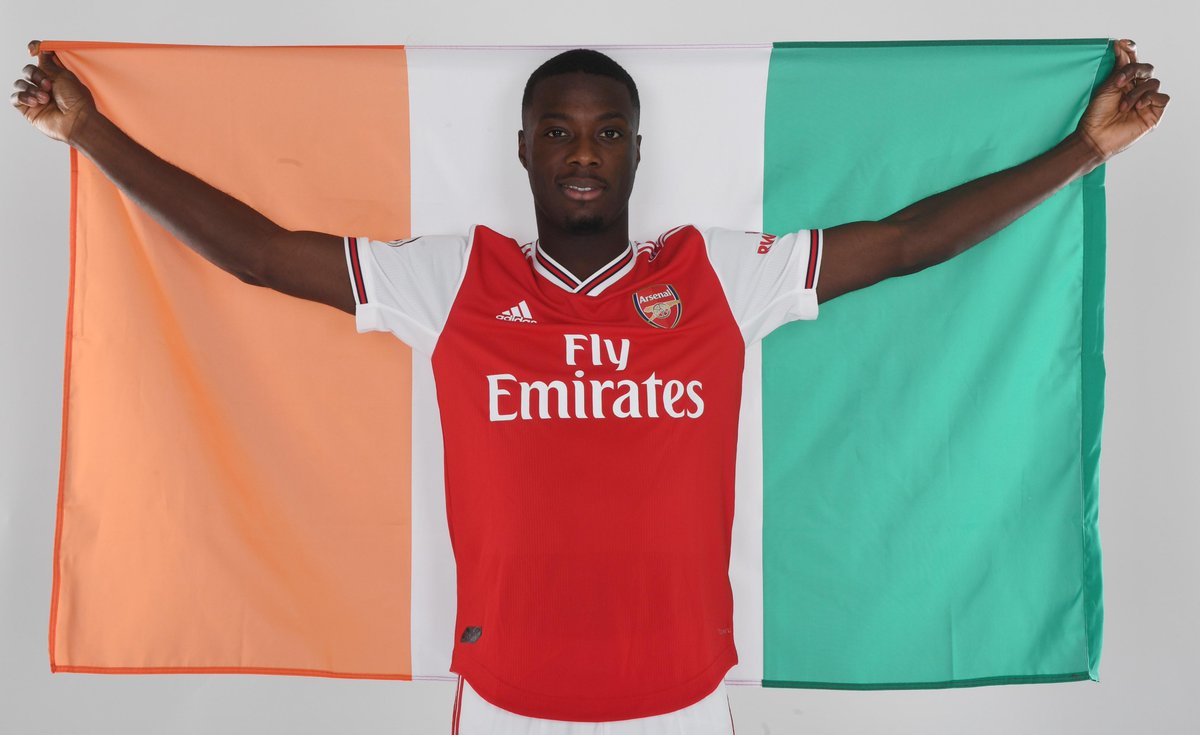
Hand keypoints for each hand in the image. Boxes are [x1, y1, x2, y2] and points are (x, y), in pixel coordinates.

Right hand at [10, 39, 96, 144]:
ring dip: (32, 89)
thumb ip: (49, 62)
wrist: (76, 121)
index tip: (32, 51)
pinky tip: (35, 102)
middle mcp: (45, 84)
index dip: (34, 49)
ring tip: (45, 98)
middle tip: (49, 86)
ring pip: (20, 83)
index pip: (41, 57)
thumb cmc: (76, 100)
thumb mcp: (64, 74)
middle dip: (36, 75)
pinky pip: (15, 97)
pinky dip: (23, 97)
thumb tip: (41, 50)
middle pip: (28, 70)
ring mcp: (36, 96)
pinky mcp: (29, 109)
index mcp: (55, 74)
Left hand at [1075, 39, 1168, 161]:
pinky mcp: (1154, 113)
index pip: (1133, 59)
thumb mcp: (1107, 86)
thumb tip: (1119, 44)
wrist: (1096, 136)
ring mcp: (1146, 100)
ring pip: (1153, 83)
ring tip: (1123, 106)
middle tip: (1118, 82)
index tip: (1121, 43)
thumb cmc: (1097, 114)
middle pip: (1146, 68)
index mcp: (1125, 80)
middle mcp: (1137, 88)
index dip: (1130, 49)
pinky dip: (1150, 99)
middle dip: (1133, 71)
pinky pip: (1162, 98)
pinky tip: (1138, 107)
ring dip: (1137, 92)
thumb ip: (1118, 67)